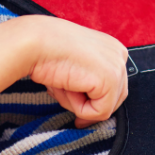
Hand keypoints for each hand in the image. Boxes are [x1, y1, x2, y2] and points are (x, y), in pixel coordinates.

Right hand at [0, 15, 128, 127]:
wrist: (35, 42)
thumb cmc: (47, 51)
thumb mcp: (75, 64)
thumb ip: (88, 79)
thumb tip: (93, 107)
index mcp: (111, 47)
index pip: (113, 85)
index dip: (92, 98)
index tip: (73, 99)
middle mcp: (120, 55)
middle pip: (114, 98)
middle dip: (88, 103)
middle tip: (63, 92)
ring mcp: (117, 67)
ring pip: (105, 107)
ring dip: (79, 104)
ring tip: (62, 85)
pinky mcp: (111, 80)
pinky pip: (100, 112)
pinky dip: (80, 108)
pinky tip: (67, 87)